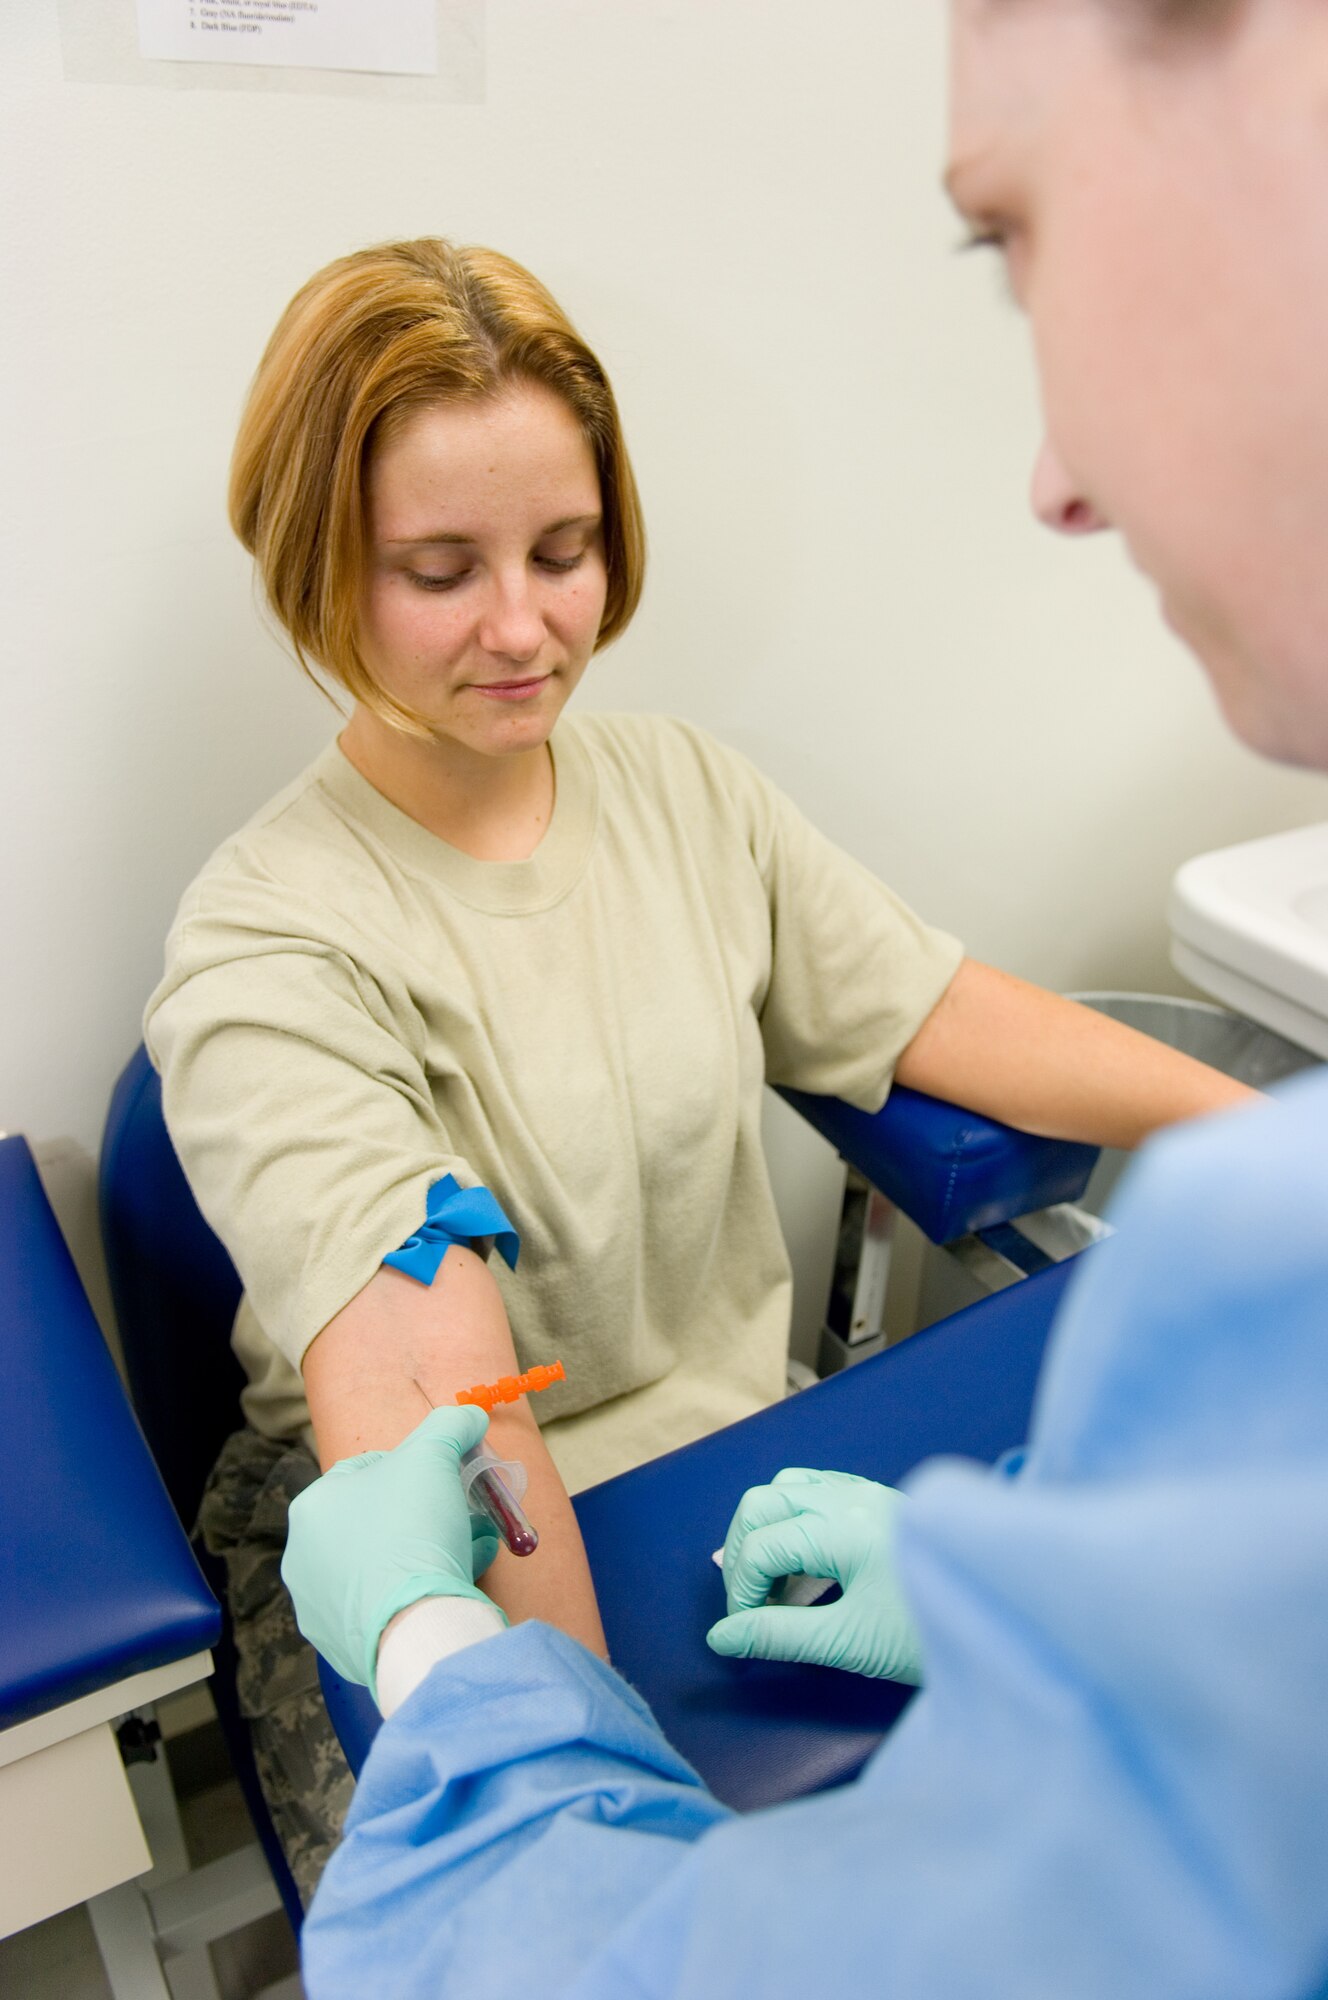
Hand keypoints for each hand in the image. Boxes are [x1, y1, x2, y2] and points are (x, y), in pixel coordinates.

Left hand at [282, 1404, 504, 1697]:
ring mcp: (320, 1608)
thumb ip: (450, 1425)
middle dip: (423, 1514)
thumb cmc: (412, 1529)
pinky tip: (452, 1585)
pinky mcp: (343, 1647)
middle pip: (376, 1521)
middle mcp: (304, 1558)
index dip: (416, 1468)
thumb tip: (470, 1416)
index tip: (447, 1479)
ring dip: (424, 1553)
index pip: (367, 1470)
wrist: (413, 1624)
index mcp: (311, 1508)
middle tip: (462, 1515)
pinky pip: (387, 1607)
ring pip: (382, 1566)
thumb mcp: (434, 1455)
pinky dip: (417, 1593)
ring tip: (470, 1549)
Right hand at [706, 1467, 922, 1683]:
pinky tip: (800, 1559)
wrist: (1003, 1614)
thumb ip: (779, 1636)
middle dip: (742, 1553)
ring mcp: (865, 1492)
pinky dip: (793, 1520)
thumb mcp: (850, 1642)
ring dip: (765, 1531)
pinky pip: (815, 1490)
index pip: (759, 1546)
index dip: (740, 1593)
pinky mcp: (879, 1500)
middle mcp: (848, 1496)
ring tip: (771, 1585)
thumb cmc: (929, 1633)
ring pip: (786, 1489)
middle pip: (761, 1504)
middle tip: (749, 1606)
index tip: (747, 1633)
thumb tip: (722, 1636)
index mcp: (841, 1525)